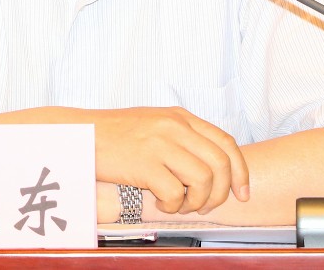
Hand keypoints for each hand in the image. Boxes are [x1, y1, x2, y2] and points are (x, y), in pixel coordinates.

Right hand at [89, 107, 248, 215]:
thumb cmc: (116, 133)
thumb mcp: (155, 123)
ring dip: (196, 201)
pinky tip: (158, 201)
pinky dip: (171, 206)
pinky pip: (174, 193)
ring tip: (178, 203)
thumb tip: (211, 167)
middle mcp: (174, 127)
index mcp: (180, 117)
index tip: (242, 193)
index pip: (226, 142)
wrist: (81, 132)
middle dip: (220, 193)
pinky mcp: (144, 163)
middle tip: (205, 205)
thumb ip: (183, 136)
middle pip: (220, 163)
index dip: (240, 171)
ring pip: (203, 179)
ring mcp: (160, 144)